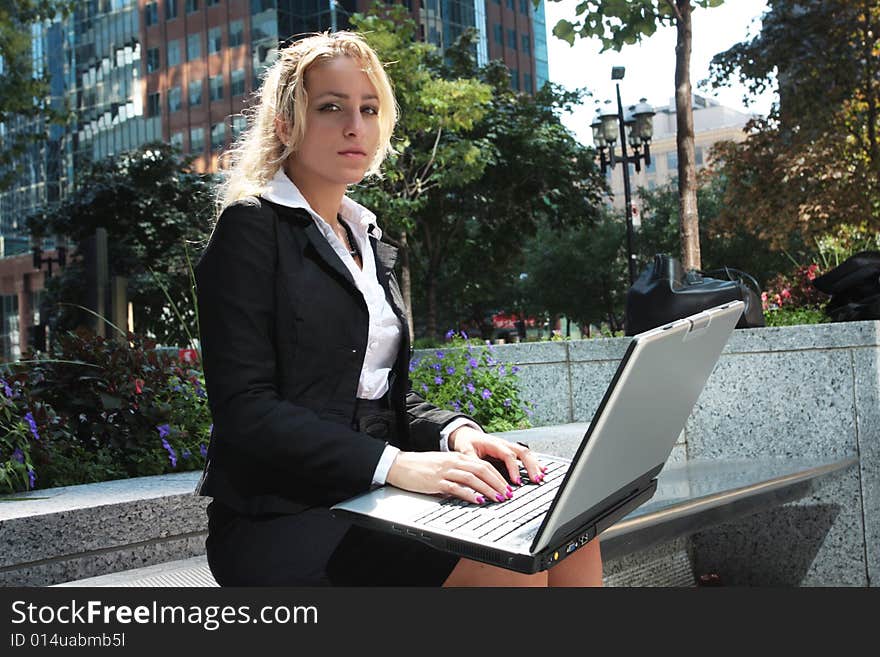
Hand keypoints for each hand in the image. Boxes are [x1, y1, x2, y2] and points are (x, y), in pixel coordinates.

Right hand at [385, 451, 513, 504]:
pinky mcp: (436, 482)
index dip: (498, 475)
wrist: (399, 465)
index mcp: (456, 457)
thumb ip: (459, 471)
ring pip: (472, 478)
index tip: (507, 486)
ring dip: (488, 489)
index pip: (483, 464)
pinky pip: (456, 487)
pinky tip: (477, 500)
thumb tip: (475, 484)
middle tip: (508, 494)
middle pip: (482, 470)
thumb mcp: (443, 464)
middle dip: (498, 482)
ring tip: (497, 498)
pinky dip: (469, 494)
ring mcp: (445, 471)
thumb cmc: (420, 466)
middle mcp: (453, 462)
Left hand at [449, 426, 546, 485]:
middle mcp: (504, 444)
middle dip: (530, 466)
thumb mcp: (465, 452)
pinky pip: (525, 455)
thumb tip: (479, 475)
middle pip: (522, 452)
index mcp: (493, 443)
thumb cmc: (466, 443)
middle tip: (535, 480)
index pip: (507, 455)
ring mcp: (508, 447)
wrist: (466, 434)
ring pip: (526, 453)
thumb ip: (473, 463)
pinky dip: (534, 462)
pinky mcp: (510, 451)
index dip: (513, 468)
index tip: (516, 481)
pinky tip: (541, 469)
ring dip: (534, 464)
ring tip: (540, 476)